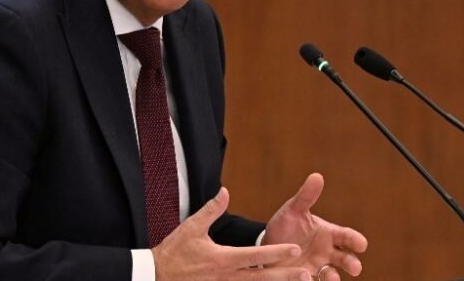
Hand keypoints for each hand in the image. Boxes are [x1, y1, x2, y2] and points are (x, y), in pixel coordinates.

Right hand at [152, 187, 311, 280]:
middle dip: (285, 276)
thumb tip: (226, 191)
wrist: (156, 276)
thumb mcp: (191, 227)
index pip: (256, 255)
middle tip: (307, 274)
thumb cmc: (174, 251)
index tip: (296, 250)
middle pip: (262, 278)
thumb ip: (211, 210)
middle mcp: (226, 277)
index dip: (277, 252)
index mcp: (223, 259)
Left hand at [263, 174, 367, 279]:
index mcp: (328, 234)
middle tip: (355, 268)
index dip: (355, 240)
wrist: (268, 245)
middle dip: (351, 263)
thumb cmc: (285, 226)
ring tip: (332, 279)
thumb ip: (306, 196)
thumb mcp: (293, 210)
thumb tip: (317, 176)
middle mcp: (327, 252)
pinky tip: (307, 279)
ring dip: (333, 277)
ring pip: (331, 274)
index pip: (346, 236)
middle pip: (345, 258)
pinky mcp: (305, 278)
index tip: (362, 244)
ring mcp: (317, 267)